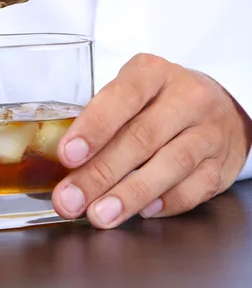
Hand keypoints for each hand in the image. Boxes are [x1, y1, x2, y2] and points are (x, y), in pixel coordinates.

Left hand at [52, 54, 251, 228]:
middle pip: (142, 137)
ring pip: (171, 164)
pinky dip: (166, 203)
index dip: (94, 127)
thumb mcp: (132, 93)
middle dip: (101, 172)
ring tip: (100, 214)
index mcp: (153, 72)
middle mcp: (186, 97)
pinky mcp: (222, 163)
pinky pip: (195, 188)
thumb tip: (65, 164)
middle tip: (71, 198)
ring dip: (130, 194)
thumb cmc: (160, 102)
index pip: (123, 96)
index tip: (68, 155)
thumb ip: (102, 119)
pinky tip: (142, 212)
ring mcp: (208, 130)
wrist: (218, 108)